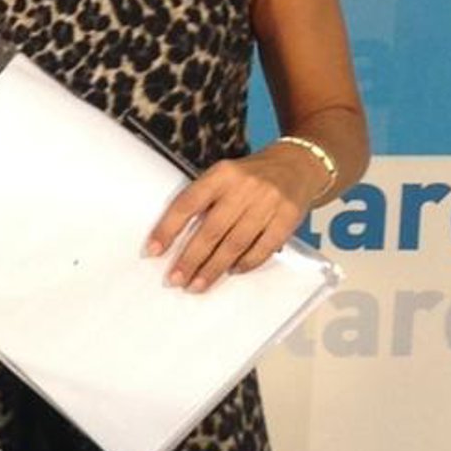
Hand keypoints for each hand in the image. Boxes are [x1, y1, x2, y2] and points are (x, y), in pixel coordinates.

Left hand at [145, 143, 320, 291]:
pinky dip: (246, 263)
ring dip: (214, 269)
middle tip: (175, 279)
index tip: (153, 251)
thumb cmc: (250, 177)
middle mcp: (244, 187)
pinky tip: (232, 272)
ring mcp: (268, 202)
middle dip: (190, 259)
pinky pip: (263, 248)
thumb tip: (174, 240)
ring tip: (197, 285)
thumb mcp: (224, 176)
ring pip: (235, 243)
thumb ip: (204, 201)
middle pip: (211, 230)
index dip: (168, 229)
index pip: (188, 203)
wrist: (298, 165)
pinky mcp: (288, 217)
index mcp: (222, 174)